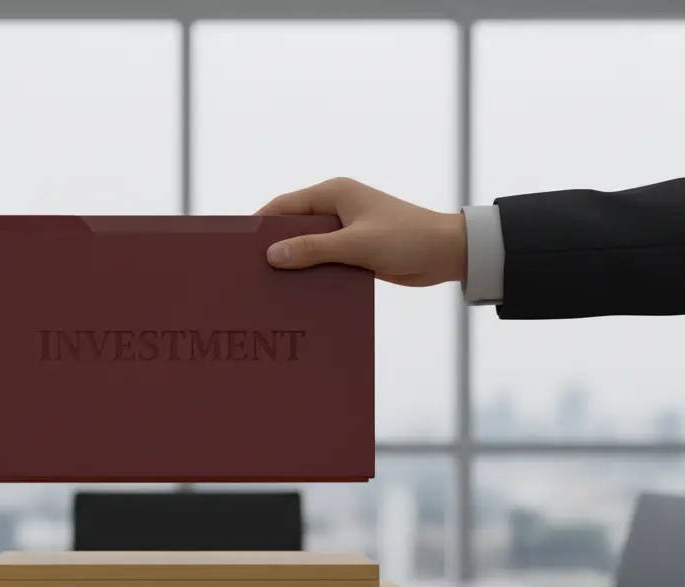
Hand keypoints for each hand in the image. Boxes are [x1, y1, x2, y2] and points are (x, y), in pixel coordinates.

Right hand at [254, 177, 466, 286]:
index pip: (284, 205)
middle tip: (249, 271)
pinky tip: (297, 294)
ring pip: (308, 247)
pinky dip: (312, 274)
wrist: (446, 253)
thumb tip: (273, 256)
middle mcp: (337, 208)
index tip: (238, 245)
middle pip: (293, 227)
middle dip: (274, 247)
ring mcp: (346, 230)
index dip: (260, 224)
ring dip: (294, 265)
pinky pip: (324, 262)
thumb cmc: (405, 238)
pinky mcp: (355, 251)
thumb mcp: (355, 245)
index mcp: (334, 194)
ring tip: (268, 287)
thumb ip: (313, 250)